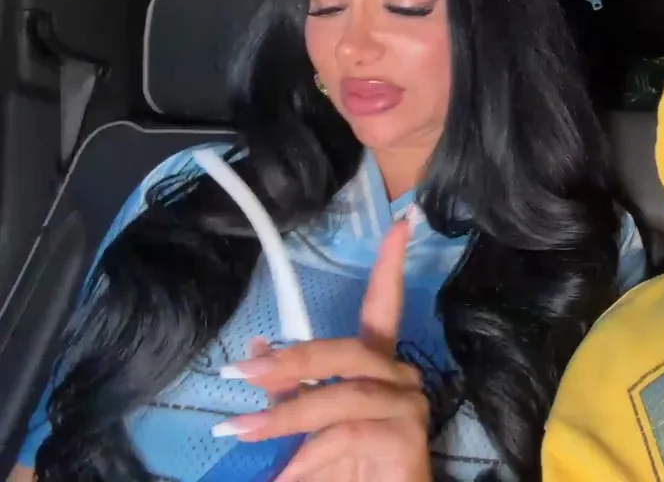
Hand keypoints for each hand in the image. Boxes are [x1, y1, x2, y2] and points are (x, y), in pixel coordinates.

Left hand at [215, 221, 431, 481]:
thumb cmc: (348, 469)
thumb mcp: (306, 428)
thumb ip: (288, 391)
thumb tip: (252, 354)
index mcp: (377, 367)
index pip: (384, 307)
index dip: (390, 265)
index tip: (401, 222)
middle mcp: (399, 378)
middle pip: (348, 351)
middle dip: (293, 360)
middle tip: (241, 374)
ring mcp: (408, 406)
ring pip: (343, 396)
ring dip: (287, 415)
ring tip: (242, 432)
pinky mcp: (408, 439)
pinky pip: (350, 434)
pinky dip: (310, 454)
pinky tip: (286, 472)